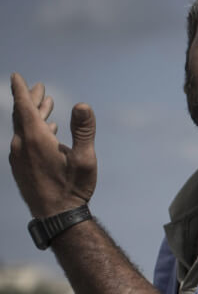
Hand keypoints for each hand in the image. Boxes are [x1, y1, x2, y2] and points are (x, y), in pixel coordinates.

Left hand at [10, 72, 96, 216]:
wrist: (56, 217)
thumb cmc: (73, 188)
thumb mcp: (84, 159)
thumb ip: (83, 130)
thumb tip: (82, 105)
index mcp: (35, 139)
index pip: (24, 106)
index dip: (21, 90)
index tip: (16, 76)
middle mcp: (21, 145)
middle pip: (22, 115)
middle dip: (31, 100)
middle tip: (39, 88)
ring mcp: (18, 157)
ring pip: (23, 129)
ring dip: (34, 116)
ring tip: (46, 107)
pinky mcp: (19, 168)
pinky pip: (22, 142)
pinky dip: (32, 131)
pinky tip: (45, 133)